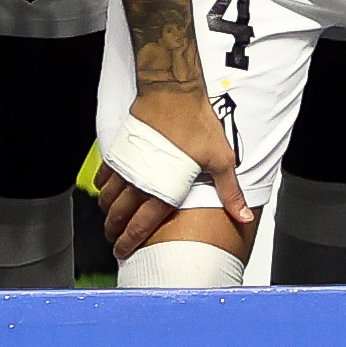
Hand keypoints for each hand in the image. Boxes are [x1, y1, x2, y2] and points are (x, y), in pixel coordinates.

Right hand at [97, 78, 251, 270]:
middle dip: (114, 232)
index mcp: (163, 189)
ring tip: (109, 221)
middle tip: (114, 241)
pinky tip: (104, 191)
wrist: (172, 93)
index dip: (130, 242)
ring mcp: (127, 166)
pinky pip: (104, 176)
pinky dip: (102, 188)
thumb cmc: (196, 124)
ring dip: (106, 213)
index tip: (122, 253)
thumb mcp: (220, 160)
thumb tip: (243, 218)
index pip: (141, 225)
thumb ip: (229, 193)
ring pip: (108, 198)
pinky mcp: (119, 150)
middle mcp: (140, 181)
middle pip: (119, 215)